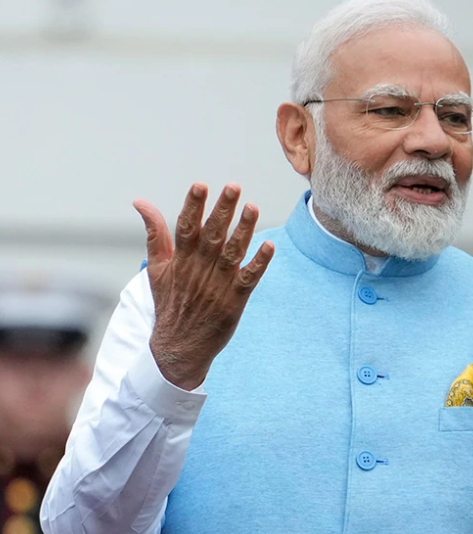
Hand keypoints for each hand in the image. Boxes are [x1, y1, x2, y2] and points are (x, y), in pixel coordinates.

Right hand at [134, 183, 274, 390]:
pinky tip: (270, 245)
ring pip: (232, 253)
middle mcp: (198, 270)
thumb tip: (141, 202)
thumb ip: (154, 234)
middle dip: (222, 210)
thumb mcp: (156, 269)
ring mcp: (217, 285)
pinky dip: (259, 262)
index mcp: (180, 260)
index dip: (193, 206)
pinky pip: (249, 278)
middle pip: (212, 235)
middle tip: (233, 187)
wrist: (178, 348)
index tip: (200, 185)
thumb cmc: (169, 303)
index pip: (185, 227)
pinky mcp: (234, 301)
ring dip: (243, 231)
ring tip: (252, 208)